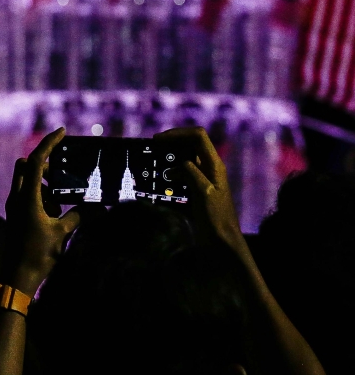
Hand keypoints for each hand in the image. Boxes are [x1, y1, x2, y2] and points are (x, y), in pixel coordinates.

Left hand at [3, 128, 78, 294]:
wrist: (16, 277)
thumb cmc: (38, 255)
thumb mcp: (62, 233)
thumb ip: (79, 216)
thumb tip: (96, 206)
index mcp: (26, 197)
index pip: (35, 161)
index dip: (48, 143)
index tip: (62, 132)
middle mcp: (16, 197)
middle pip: (25, 166)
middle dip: (43, 163)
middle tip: (62, 172)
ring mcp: (14, 206)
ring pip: (26, 181)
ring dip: (44, 184)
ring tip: (62, 202)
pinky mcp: (16, 215)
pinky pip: (28, 196)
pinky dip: (42, 197)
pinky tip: (56, 214)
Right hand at [155, 127, 241, 246]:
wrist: (222, 241)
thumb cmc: (216, 218)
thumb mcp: (203, 193)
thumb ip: (192, 173)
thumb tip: (180, 162)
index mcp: (214, 164)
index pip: (198, 136)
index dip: (177, 133)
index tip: (158, 140)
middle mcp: (210, 167)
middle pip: (192, 142)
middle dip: (173, 141)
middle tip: (153, 148)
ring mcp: (205, 176)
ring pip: (187, 156)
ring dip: (171, 155)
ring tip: (154, 161)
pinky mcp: (198, 187)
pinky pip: (184, 171)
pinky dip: (172, 170)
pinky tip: (162, 178)